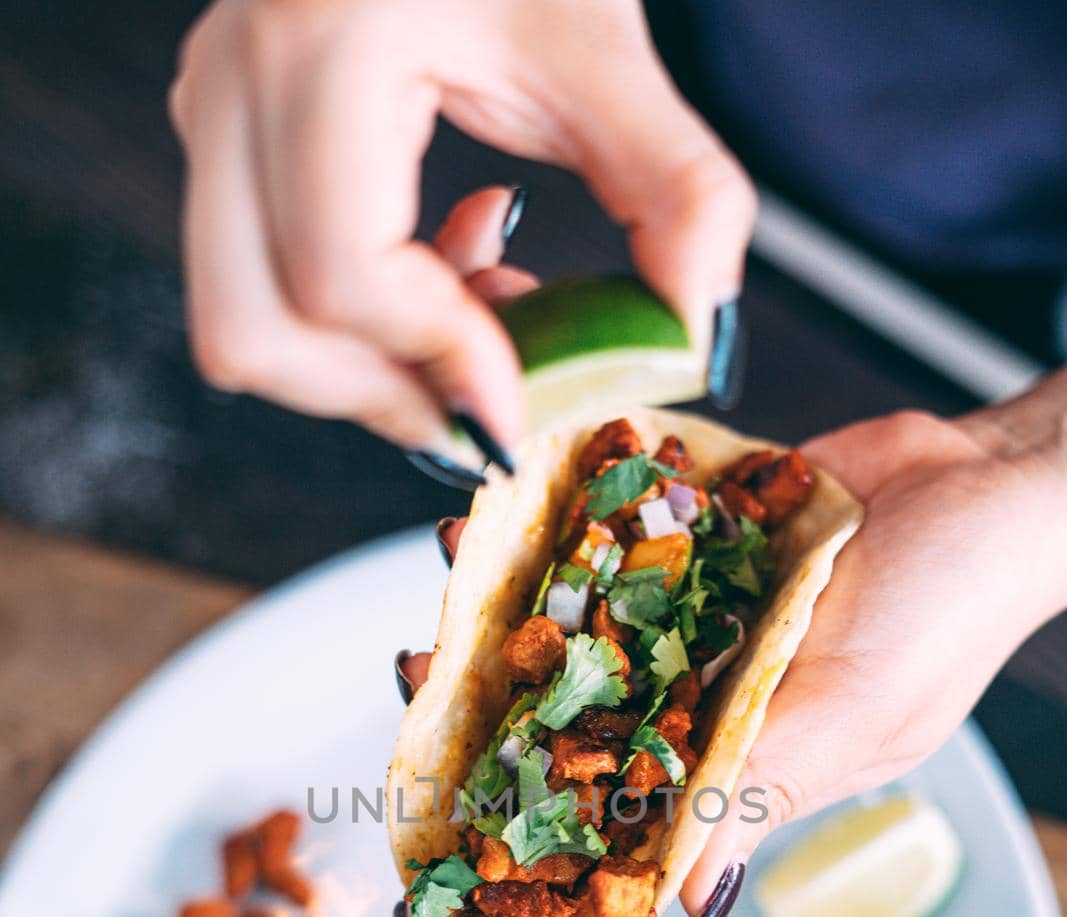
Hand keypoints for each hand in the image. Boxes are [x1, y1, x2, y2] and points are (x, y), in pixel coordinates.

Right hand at [170, 0, 754, 455]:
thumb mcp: (603, 41)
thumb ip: (675, 189)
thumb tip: (693, 326)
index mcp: (321, 38)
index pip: (340, 274)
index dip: (439, 364)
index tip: (518, 406)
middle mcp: (236, 78)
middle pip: (254, 330)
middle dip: (385, 394)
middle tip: (492, 397)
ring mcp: (215, 109)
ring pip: (241, 326)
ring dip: (368, 366)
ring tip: (480, 315)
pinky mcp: (225, 133)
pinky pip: (259, 283)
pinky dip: (357, 322)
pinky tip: (451, 261)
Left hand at [399, 377, 1066, 916]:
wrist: (992, 477)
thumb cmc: (951, 613)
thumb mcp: (854, 717)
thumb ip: (758, 791)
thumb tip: (683, 897)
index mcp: (734, 745)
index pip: (614, 788)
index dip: (534, 795)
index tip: (451, 788)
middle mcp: (706, 675)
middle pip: (581, 690)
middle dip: (499, 683)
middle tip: (421, 667)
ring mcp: (701, 596)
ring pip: (588, 598)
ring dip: (518, 584)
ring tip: (454, 557)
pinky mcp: (706, 519)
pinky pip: (624, 512)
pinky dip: (572, 502)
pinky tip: (514, 486)